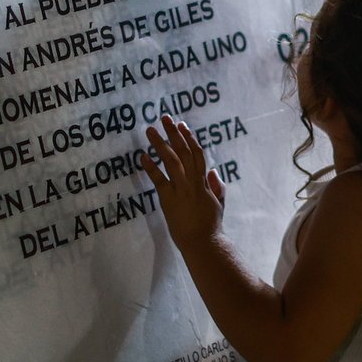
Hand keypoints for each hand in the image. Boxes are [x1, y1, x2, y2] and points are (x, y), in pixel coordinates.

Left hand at [139, 114, 225, 249]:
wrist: (204, 243)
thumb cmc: (211, 226)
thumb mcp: (219, 204)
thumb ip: (217, 187)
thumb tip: (213, 171)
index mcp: (204, 182)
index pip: (198, 154)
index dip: (190, 138)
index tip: (182, 126)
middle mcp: (194, 182)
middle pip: (184, 151)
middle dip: (174, 133)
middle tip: (164, 118)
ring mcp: (182, 190)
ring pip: (172, 161)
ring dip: (160, 144)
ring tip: (150, 130)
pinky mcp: (169, 200)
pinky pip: (159, 180)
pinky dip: (151, 167)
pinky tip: (142, 156)